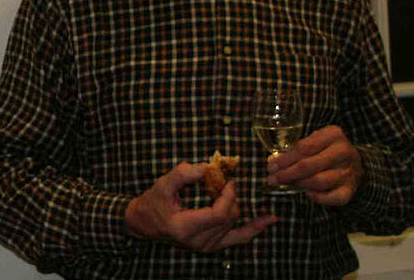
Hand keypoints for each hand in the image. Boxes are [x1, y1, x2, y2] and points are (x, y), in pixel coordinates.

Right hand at [125, 162, 274, 251]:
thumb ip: (183, 174)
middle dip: (231, 196)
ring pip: (234, 224)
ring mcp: (206, 247)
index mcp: (185, 228)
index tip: (227, 179)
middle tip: (225, 180)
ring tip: (229, 189)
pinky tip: (269, 220)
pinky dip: (254, 229)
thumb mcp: (162, 184)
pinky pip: (239, 239)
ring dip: (234, 204)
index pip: (219, 214)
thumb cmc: (152, 202)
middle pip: (229, 217)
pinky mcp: (212, 246)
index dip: (228, 195)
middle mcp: (198, 242)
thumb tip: (210, 166)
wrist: (144, 223)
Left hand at [268, 125, 362, 205]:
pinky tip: (308, 194)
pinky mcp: (350, 189)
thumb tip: (273, 162)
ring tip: (286, 184)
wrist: (356, 163)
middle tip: (273, 179)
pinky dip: (319, 198)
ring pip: (319, 181)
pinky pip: (334, 197)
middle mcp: (343, 152)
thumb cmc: (328, 150)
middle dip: (287, 174)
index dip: (285, 159)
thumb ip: (297, 149)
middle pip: (309, 165)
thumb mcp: (316, 140)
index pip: (304, 148)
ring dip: (299, 184)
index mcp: (333, 135)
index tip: (271, 166)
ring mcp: (348, 171)